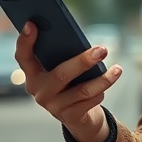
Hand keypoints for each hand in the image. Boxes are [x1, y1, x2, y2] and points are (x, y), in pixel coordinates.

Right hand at [14, 21, 122, 141]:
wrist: (79, 117)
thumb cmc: (72, 83)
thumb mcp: (64, 68)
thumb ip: (64, 55)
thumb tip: (79, 40)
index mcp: (33, 74)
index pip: (23, 57)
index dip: (25, 41)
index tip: (31, 24)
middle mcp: (39, 91)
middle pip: (61, 74)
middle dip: (83, 61)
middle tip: (102, 50)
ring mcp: (53, 106)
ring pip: (82, 90)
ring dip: (103, 79)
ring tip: (117, 69)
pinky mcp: (69, 117)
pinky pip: (90, 101)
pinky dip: (101, 91)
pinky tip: (107, 85)